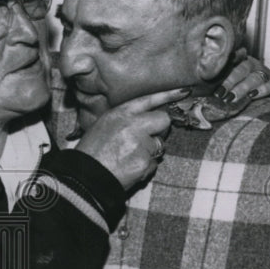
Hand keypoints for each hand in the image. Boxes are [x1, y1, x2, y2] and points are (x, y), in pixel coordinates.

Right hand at [73, 86, 190, 190]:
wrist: (85, 176)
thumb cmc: (92, 150)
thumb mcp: (103, 124)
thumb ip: (124, 118)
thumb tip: (146, 119)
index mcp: (120, 113)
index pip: (148, 100)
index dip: (167, 95)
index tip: (184, 92)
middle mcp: (132, 125)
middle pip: (163, 120)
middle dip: (159, 129)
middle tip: (146, 139)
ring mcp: (140, 144)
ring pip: (160, 144)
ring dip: (150, 151)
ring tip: (129, 156)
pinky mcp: (144, 162)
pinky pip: (154, 163)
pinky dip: (145, 167)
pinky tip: (130, 167)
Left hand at [215, 49, 269, 107]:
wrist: (268, 91)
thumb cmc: (242, 85)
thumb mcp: (231, 80)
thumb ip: (220, 80)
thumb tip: (202, 87)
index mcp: (239, 61)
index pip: (232, 58)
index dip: (225, 63)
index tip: (214, 70)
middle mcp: (252, 65)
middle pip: (242, 68)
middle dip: (230, 80)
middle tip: (220, 92)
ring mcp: (264, 73)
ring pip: (255, 77)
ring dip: (243, 88)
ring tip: (231, 98)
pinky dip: (262, 90)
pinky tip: (252, 96)